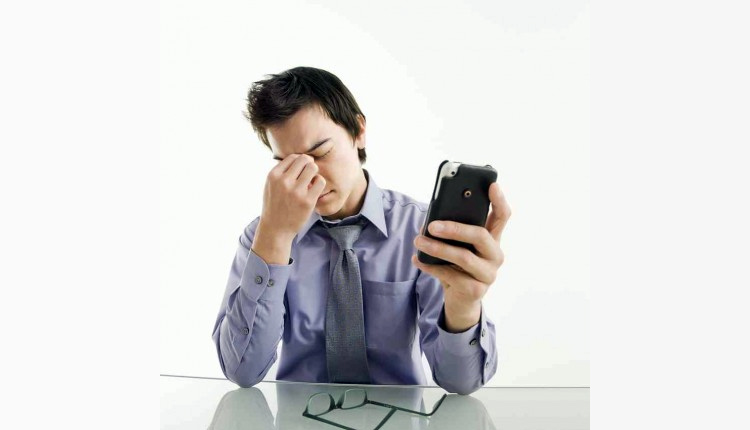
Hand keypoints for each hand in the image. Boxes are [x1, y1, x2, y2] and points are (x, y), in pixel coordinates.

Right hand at [252, 155, 325, 264]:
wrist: (275, 229)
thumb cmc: (274, 206)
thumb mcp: (270, 186)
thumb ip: (281, 172)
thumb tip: (298, 158)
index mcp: (273, 175)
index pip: (292, 157)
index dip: (299, 161)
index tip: (300, 170)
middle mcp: (284, 181)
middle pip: (304, 159)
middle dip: (308, 164)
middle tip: (308, 174)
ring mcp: (296, 191)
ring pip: (313, 168)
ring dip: (314, 173)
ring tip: (311, 181)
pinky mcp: (307, 200)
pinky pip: (320, 182)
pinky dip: (319, 183)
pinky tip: (314, 189)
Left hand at [412, 182, 510, 331]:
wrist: (461, 300)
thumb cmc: (458, 266)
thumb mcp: (458, 246)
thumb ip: (453, 232)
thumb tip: (431, 221)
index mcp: (493, 239)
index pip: (502, 216)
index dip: (499, 200)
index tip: (492, 185)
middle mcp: (495, 255)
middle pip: (480, 235)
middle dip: (454, 228)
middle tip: (431, 226)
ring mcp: (489, 274)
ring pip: (463, 257)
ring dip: (437, 248)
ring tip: (418, 241)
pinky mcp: (476, 290)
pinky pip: (451, 275)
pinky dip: (431, 266)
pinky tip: (417, 259)